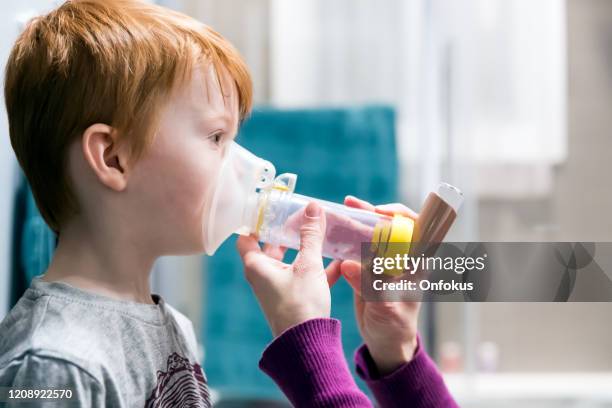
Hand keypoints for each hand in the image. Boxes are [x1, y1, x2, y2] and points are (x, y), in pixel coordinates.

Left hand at [237, 202, 341, 336]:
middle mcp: (264, 275)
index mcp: (257, 265)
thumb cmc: (300, 304)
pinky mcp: (294, 297)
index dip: (256, 221)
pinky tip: (340, 261)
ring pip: (291, 260)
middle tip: (302, 215)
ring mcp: (279, 287)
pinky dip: (319, 268)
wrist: (308, 344)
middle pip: (272, 245)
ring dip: (306, 248)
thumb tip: (312, 207)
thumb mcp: (308, 265)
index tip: (271, 208)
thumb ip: (311, 235)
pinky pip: (305, 276)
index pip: (247, 236)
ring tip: (323, 232)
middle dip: (288, 231)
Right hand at [341, 195, 420, 375]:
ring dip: (359, 219)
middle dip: (373, 211)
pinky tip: (334, 230)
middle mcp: (402, 258)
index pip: (419, 229)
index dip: (402, 216)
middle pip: (391, 225)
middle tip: (352, 203)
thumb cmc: (395, 325)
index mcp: (415, 264)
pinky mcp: (369, 267)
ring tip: (344, 207)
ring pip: (374, 233)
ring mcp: (385, 261)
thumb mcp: (384, 305)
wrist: (385, 341)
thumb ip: (368, 284)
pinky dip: (347, 237)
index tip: (381, 213)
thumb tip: (348, 264)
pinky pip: (358, 247)